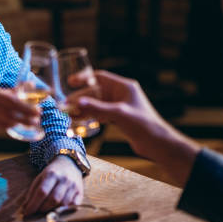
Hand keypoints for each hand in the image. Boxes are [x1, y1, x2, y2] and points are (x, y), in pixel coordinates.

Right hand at [0, 85, 39, 139]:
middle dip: (25, 117)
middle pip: (9, 112)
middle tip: (36, 119)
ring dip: (17, 124)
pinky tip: (12, 128)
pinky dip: (4, 129)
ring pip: (2, 123)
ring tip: (28, 124)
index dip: (26, 106)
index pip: (10, 100)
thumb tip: (30, 85)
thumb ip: (8, 92)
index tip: (37, 110)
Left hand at [21, 155, 83, 215]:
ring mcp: (74, 186)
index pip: (42, 191)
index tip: (27, 213)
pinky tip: (59, 211)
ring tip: (47, 212)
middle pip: (53, 199)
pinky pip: (73, 206)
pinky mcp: (80, 192)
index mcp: (52, 174)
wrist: (70, 164)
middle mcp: (64, 179)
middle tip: (37, 212)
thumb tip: (26, 207)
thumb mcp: (40, 177)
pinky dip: (66, 211)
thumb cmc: (53, 172)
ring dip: (53, 211)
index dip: (34, 204)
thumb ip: (33, 191)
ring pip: (63, 204)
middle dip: (42, 209)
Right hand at [69, 70, 199, 187]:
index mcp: (124, 87)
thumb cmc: (143, 125)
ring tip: (68, 115)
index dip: (84, 78)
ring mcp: (120, 106)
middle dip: (80, 99)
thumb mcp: (118, 114)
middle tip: (65, 105)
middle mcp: (121, 94)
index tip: (70, 81)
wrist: (157, 144)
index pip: (100, 77)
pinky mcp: (119, 118)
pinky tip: (79, 122)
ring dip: (83, 109)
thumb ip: (97, 108)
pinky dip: (90, 116)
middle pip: (95, 92)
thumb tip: (76, 102)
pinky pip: (100, 114)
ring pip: (96, 104)